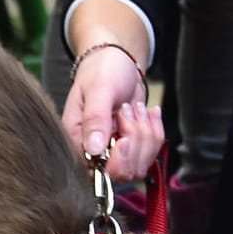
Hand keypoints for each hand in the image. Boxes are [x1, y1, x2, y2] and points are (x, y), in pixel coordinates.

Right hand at [62, 45, 165, 181]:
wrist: (117, 61)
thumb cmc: (102, 70)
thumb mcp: (99, 90)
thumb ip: (96, 119)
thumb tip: (94, 149)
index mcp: (77, 140)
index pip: (96, 172)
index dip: (117, 161)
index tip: (124, 138)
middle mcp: (94, 151)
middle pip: (124, 171)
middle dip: (135, 140)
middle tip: (128, 111)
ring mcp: (114, 151)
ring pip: (141, 164)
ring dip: (146, 133)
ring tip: (135, 108)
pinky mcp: (132, 148)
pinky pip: (152, 152)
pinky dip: (155, 131)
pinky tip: (147, 112)